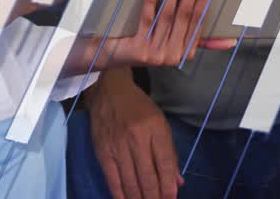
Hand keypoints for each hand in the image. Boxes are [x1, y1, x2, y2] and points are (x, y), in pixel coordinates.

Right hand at [88, 71, 183, 198]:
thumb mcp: (160, 123)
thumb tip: (176, 182)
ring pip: (130, 182)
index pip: (165, 164)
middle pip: (148, 177)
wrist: (109, 91)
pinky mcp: (103, 152)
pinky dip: (120, 195)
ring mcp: (118, 146)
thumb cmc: (138, 107)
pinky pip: (112, 179)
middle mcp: (137, 138)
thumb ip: (169, 153)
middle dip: (155, 197)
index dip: (169, 187)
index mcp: (155, 129)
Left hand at [102, 0, 214, 68]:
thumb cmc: (146, 43)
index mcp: (186, 51)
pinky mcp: (139, 49)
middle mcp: (173, 55)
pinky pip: (147, 20)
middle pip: (186, 16)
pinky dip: (151, 1)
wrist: (114, 56)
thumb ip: (200, 40)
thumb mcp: (174, 42)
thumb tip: (232, 40)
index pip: (199, 20)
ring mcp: (156, 53)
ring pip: (168, 16)